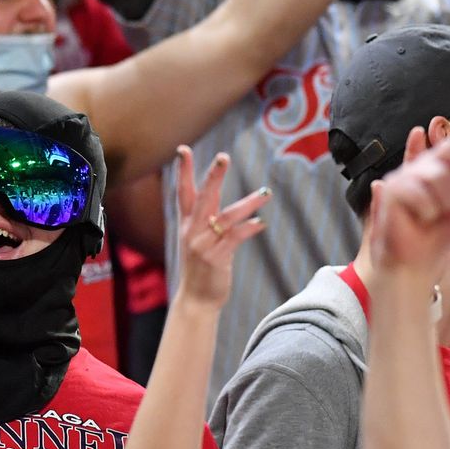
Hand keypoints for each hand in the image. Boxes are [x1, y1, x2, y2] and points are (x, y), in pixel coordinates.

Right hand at [174, 147, 269, 307]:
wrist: (196, 299)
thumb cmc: (200, 267)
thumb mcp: (198, 239)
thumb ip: (207, 218)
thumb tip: (220, 199)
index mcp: (186, 223)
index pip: (183, 191)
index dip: (183, 170)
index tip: (183, 149)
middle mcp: (192, 230)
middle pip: (204, 197)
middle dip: (214, 176)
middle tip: (224, 156)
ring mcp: (203, 244)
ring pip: (227, 216)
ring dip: (248, 203)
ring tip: (266, 193)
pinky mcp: (217, 258)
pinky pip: (236, 237)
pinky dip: (249, 228)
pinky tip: (261, 223)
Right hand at [369, 88, 449, 276]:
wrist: (414, 262)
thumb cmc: (440, 234)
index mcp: (446, 168)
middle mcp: (426, 166)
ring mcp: (407, 175)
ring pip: (441, 177)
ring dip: (443, 203)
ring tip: (431, 215)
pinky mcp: (393, 189)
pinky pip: (424, 192)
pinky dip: (426, 210)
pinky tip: (417, 217)